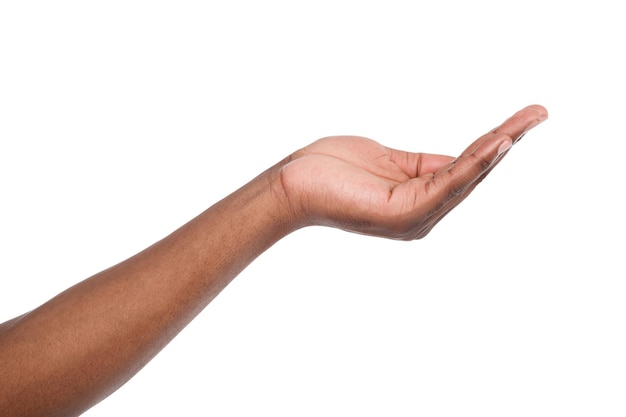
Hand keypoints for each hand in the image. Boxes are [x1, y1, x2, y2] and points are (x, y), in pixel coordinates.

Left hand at [278, 105, 547, 238]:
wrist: (294, 184)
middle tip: (537, 114)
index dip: (493, 145)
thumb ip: (426, 164)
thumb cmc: (333, 169)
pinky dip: (471, 166)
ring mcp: (414, 218)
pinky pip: (445, 185)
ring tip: (525, 124)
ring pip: (464, 178)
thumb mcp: (390, 161)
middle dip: (505, 142)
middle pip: (472, 174)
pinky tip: (493, 146)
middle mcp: (422, 215)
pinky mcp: (403, 215)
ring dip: (497, 149)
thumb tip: (462, 158)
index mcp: (419, 202)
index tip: (521, 121)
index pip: (464, 169)